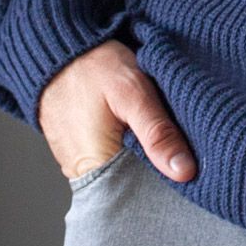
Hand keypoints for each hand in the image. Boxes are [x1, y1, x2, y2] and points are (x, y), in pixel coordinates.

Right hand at [37, 38, 196, 183]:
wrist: (55, 50)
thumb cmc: (92, 68)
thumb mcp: (132, 93)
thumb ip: (157, 133)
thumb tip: (185, 171)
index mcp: (96, 169)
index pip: (141, 194)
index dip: (167, 181)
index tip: (189, 165)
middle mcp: (82, 176)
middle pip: (132, 184)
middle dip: (156, 167)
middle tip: (175, 139)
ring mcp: (77, 165)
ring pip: (122, 171)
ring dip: (141, 155)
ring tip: (154, 129)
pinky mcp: (77, 152)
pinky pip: (109, 159)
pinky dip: (125, 147)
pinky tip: (136, 128)